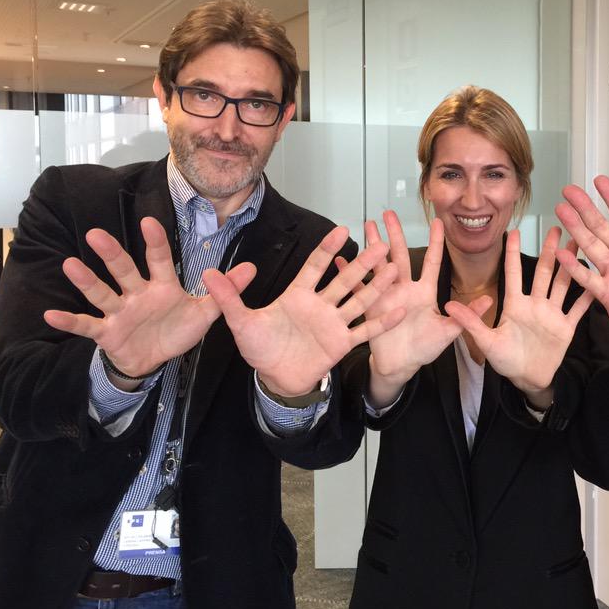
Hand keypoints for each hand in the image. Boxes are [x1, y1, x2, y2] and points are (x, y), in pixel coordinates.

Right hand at [43, 217, 254, 387]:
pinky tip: (51, 314)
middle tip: (96, 233)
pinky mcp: (107, 332)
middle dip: (111, 253)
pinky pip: (86, 325)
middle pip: (123, 270)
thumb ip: (225, 291)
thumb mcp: (205, 313)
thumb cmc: (177, 329)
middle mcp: (137, 294)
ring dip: (86, 281)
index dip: (156, 242)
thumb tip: (252, 268)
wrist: (155, 360)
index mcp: (162, 286)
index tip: (149, 222)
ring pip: (102, 293)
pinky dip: (70, 321)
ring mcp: (120, 312)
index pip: (159, 259)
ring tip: (70, 265)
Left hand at [203, 226, 404, 396]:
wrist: (274, 379)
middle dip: (363, 262)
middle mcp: (319, 305)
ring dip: (377, 286)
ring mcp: (333, 323)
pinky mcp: (341, 343)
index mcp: (298, 295)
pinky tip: (399, 310)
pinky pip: (364, 331)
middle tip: (381, 245)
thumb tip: (208, 274)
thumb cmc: (259, 348)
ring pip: (358, 300)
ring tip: (396, 269)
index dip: (327, 249)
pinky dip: (381, 322)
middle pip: (344, 279)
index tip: (341, 230)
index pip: (314, 266)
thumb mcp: (240, 323)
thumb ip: (229, 298)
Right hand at [357, 212, 488, 407]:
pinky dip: (348, 275)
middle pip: (399, 256)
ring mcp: (385, 296)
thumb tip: (489, 300)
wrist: (402, 365)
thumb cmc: (425, 348)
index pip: (432, 262)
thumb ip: (467, 315)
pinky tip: (340, 259)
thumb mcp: (448, 332)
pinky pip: (357, 289)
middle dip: (394, 234)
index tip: (438, 221)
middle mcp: (404, 289)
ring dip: (371, 246)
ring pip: (377, 266)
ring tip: (366, 225)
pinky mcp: (370, 307)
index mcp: (424, 292)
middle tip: (389, 213)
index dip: (436, 242)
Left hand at [445, 227, 592, 408]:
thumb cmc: (505, 360)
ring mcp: (552, 314)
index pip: (514, 273)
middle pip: (544, 272)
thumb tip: (448, 305)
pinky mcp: (566, 327)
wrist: (527, 379)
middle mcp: (535, 304)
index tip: (515, 231)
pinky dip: (588, 295)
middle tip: (558, 227)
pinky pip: (578, 308)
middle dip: (550, 250)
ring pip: (563, 283)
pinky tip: (597, 279)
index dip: (514, 253)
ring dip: (571, 265)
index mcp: (515, 305)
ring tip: (579, 244)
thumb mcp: (487, 341)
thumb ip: (471, 322)